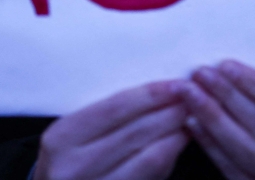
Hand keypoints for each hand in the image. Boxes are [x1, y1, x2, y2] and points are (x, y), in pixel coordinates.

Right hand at [34, 80, 189, 179]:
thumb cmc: (70, 159)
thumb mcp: (73, 134)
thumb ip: (107, 116)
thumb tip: (158, 92)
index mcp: (62, 139)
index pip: (115, 108)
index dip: (151, 94)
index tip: (175, 84)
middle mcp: (74, 167)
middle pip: (136, 132)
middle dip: (170, 112)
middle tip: (193, 98)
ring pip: (151, 157)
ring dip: (177, 134)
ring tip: (192, 118)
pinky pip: (153, 177)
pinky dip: (170, 158)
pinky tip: (178, 143)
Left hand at [178, 61, 254, 179]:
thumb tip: (238, 70)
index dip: (254, 84)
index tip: (226, 64)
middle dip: (227, 97)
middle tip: (200, 74)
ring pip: (245, 150)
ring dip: (214, 119)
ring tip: (191, 95)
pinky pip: (234, 171)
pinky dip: (212, 146)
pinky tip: (195, 124)